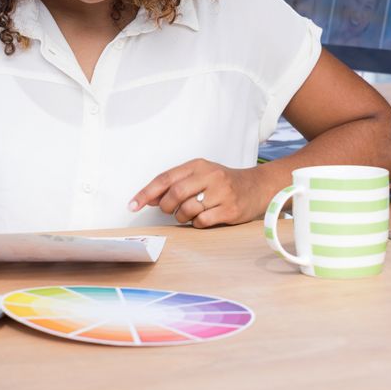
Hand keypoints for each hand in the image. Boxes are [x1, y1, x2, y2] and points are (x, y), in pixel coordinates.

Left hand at [129, 159, 262, 227]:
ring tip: (189, 214)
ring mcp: (222, 193)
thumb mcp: (200, 176)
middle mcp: (210, 176)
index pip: (165, 178)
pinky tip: (204, 218)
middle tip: (169, 210)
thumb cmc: (224, 182)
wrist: (258, 187)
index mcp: (199, 165)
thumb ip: (175, 184)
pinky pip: (202, 221)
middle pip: (175, 194)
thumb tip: (149, 198)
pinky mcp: (230, 209)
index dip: (146, 193)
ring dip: (182, 217)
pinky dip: (197, 223)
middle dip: (166, 207)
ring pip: (187, 210)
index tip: (132, 205)